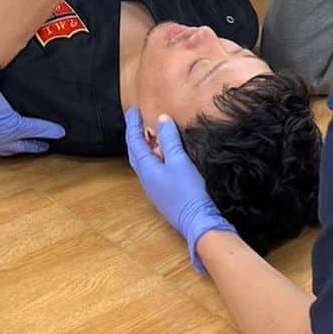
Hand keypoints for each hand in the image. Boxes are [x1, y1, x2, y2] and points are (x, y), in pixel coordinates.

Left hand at [0, 74, 64, 158]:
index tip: (4, 145)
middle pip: (7, 151)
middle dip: (17, 149)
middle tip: (29, 148)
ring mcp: (1, 137)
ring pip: (23, 144)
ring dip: (35, 144)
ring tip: (45, 145)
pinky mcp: (14, 126)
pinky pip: (35, 130)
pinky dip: (47, 131)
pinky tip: (57, 131)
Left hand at [125, 109, 235, 271]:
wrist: (198, 223)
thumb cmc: (188, 191)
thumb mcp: (180, 161)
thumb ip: (169, 140)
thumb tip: (161, 119)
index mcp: (146, 169)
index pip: (134, 142)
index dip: (133, 125)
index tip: (133, 110)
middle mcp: (146, 179)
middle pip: (135, 152)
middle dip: (135, 134)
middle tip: (137, 120)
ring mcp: (154, 188)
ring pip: (144, 161)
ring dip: (144, 145)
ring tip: (150, 133)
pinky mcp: (163, 193)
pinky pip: (153, 169)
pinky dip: (154, 156)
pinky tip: (163, 155)